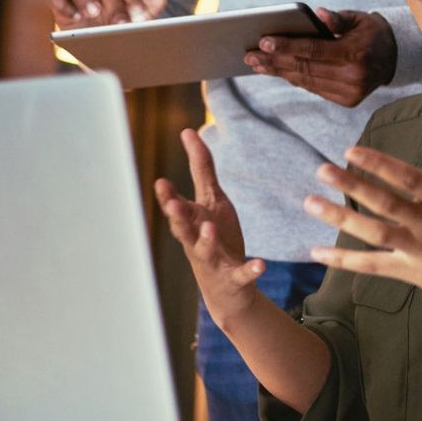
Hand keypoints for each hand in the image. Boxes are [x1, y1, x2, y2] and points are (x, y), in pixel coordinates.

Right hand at [153, 129, 263, 322]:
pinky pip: (242, 274)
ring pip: (206, 250)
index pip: (176, 208)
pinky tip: (260, 264)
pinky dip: (250, 270)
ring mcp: (215, 261)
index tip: (161, 182)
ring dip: (206, 239)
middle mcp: (197, 241)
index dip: (168, 196)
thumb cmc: (214, 236)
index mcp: (191, 222)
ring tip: (209, 227)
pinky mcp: (235, 277)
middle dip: (176, 217)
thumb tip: (188, 131)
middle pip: (183, 229)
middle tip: (171, 204)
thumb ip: (200, 168)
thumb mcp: (209, 200)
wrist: (226, 289)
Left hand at [244, 8, 395, 106]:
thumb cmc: (370, 31)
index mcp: (356, 53)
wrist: (395, 56)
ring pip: (306, 81)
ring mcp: (351, 92)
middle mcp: (354, 77)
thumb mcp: (358, 18)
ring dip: (279, 72)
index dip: (286, 46)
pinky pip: (314, 88)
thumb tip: (317, 14)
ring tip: (257, 64)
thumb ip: (337, 18)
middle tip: (249, 55)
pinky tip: (278, 71)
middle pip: (305, 68)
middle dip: (274, 62)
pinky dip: (295, 79)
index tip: (262, 42)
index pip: (313, 50)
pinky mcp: (348, 101)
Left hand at [304, 118, 421, 354]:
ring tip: (311, 203)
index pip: (407, 177)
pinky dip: (346, 260)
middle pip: (384, 201)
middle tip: (321, 169)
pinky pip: (375, 267)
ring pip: (374, 231)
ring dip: (341, 217)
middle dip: (351, 184)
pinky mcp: (417, 275)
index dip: (378, 164)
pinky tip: (320, 253)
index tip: (351, 151)